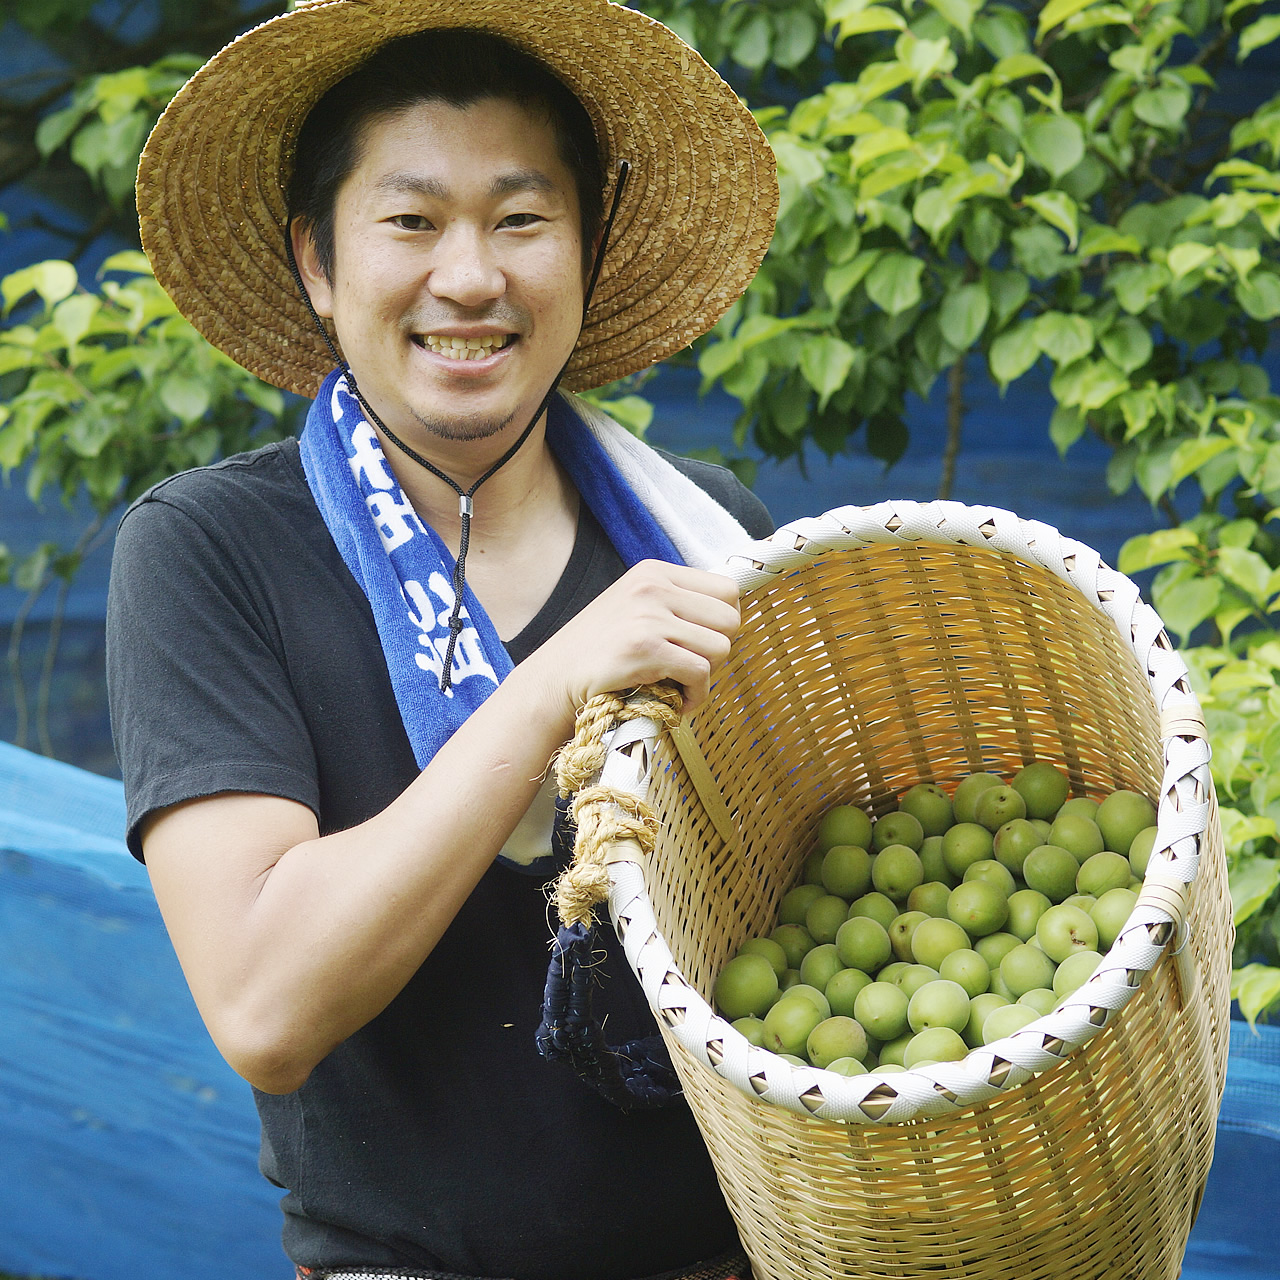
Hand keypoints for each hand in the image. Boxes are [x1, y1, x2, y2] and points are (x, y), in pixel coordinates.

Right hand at [533, 559, 740, 715]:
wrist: (553, 679)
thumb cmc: (597, 650)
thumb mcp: (633, 607)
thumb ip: (672, 603)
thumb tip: (728, 616)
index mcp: (653, 572)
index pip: (727, 589)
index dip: (722, 622)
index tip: (702, 643)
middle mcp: (653, 587)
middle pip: (730, 618)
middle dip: (718, 649)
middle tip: (691, 666)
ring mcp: (648, 616)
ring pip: (720, 647)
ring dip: (707, 675)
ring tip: (681, 685)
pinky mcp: (644, 649)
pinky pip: (700, 673)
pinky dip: (695, 695)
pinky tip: (675, 702)